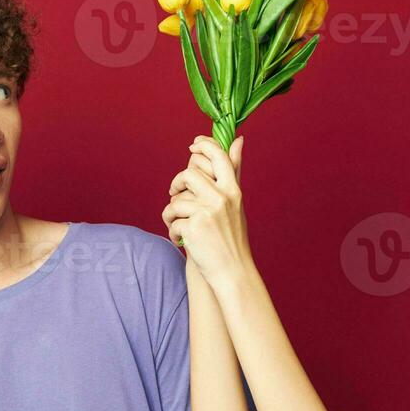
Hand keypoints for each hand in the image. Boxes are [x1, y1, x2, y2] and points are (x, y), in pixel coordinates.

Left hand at [161, 134, 252, 287]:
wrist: (233, 272)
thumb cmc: (232, 238)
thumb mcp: (236, 203)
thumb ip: (233, 171)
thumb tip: (238, 139)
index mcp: (233, 191)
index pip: (218, 156)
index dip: (204, 145)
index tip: (193, 146)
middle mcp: (222, 198)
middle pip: (188, 174)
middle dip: (176, 185)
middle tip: (174, 194)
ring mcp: (207, 213)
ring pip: (175, 201)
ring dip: (171, 215)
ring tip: (178, 226)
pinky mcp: (193, 228)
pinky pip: (172, 221)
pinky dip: (173, 233)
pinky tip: (181, 241)